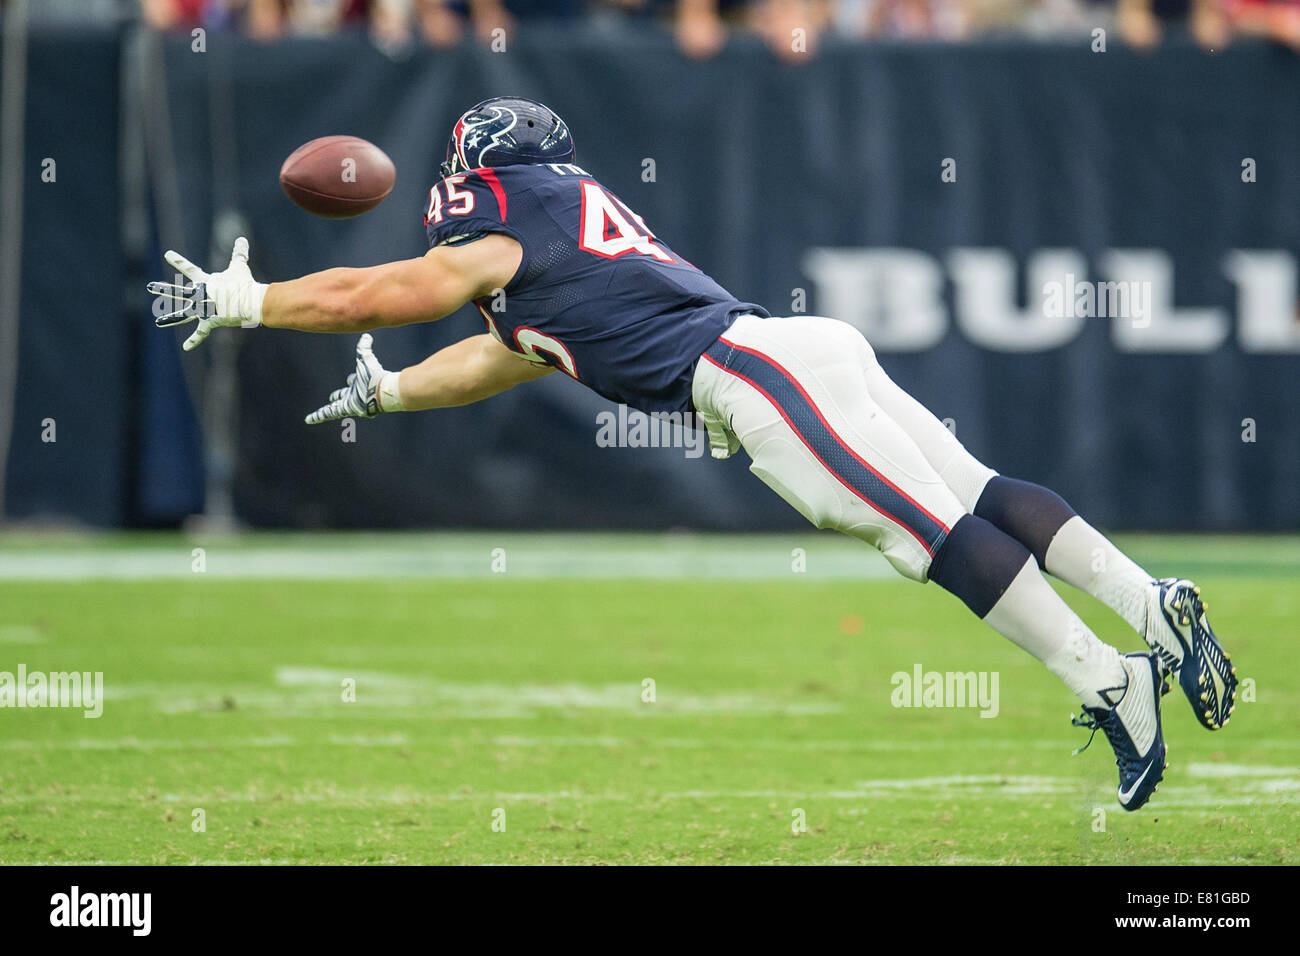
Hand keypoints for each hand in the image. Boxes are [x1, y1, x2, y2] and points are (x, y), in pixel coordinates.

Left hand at [149, 236, 267, 350]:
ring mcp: (203, 309)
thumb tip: (242, 238)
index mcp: (205, 282)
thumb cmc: (244, 283)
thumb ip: (239, 253)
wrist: (249, 301)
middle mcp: (199, 295)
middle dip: (162, 288)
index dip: (178, 261)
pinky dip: (194, 340)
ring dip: (169, 319)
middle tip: (149, 286)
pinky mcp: (210, 321)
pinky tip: (185, 348)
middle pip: (177, 291)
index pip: (188, 268)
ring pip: (182, 314)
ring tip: (158, 322)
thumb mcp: (240, 266)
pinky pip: (201, 332)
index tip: (167, 254)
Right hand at [305, 333, 397, 424]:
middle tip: (331, 400)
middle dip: (335, 398)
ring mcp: (351, 406)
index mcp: (359, 384)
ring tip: (312, 418)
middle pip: (341, 398)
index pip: (350, 381)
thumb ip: (364, 348)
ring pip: (333, 409)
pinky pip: (328, 413)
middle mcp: (355, 397)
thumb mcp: (365, 359)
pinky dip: (317, 415)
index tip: (347, 383)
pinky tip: (308, 420)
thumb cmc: (375, 376)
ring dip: (322, 412)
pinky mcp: (346, 411)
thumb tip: (366, 336)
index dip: (350, 380)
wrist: (382, 391)